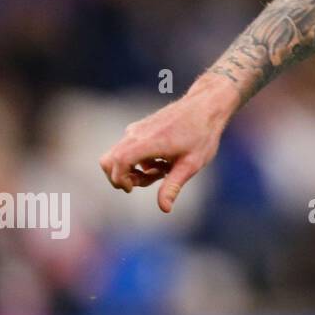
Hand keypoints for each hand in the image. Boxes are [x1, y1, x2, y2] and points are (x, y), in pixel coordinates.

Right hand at [97, 73, 238, 212]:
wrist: (206, 105)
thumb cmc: (202, 134)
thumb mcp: (191, 164)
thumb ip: (173, 186)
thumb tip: (164, 209)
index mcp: (148, 142)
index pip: (118, 162)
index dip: (120, 180)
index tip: (134, 188)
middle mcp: (136, 134)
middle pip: (108, 160)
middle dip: (123, 177)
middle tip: (150, 179)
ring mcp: (136, 129)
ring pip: (117, 155)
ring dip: (133, 169)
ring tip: (161, 170)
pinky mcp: (140, 128)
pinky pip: (127, 149)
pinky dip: (138, 160)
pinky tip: (162, 160)